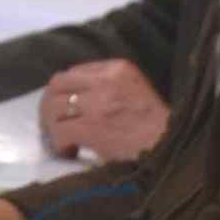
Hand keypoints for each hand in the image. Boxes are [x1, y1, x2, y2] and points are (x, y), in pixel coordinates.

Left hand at [38, 56, 167, 163]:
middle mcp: (105, 80)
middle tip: (52, 124)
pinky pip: (60, 131)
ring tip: (61, 141)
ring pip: (54, 108)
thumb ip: (110, 85)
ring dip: (52, 126)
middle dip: (49, 106)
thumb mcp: (136, 90)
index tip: (65, 108)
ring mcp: (97, 103)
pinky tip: (68, 152)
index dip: (64, 92)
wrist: (169, 146)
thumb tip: (77, 97)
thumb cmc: (155, 124)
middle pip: (58, 85)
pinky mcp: (92, 127)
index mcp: (117, 68)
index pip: (75, 72)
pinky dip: (59, 143)